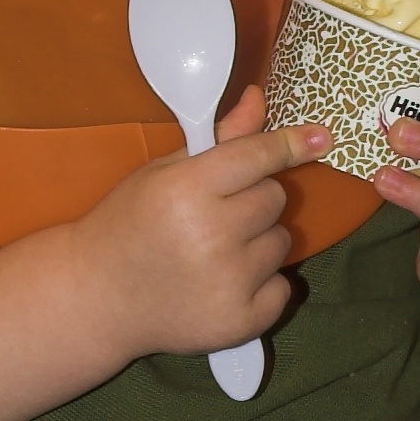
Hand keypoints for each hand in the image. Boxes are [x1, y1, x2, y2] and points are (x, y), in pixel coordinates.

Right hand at [75, 83, 331, 359]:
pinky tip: (222, 284)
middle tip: (214, 215)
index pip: (258, 157)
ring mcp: (229, 282)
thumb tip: (260, 99)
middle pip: (275, 199)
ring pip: (282, 242)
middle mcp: (211, 235)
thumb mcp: (162, 173)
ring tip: (213, 253)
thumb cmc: (128, 225)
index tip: (322, 137)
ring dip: (258, 243)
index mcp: (186, 190)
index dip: (292, 144)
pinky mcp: (241, 321)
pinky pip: (284, 288)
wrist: (97, 297)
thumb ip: (219, 139)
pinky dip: (261, 285)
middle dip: (252, 201)